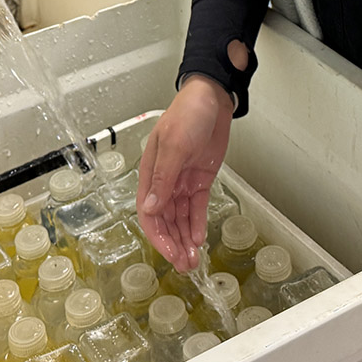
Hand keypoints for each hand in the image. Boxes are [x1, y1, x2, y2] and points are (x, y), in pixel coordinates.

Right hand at [137, 75, 232, 271]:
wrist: (213, 97)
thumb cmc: (188, 112)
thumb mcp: (174, 144)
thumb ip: (164, 177)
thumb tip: (151, 208)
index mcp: (151, 171)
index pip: (149, 212)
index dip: (158, 235)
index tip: (169, 252)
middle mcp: (165, 179)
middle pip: (165, 220)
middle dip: (173, 243)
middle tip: (185, 264)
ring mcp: (182, 180)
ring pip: (181, 218)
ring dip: (185, 238)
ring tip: (193, 260)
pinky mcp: (200, 179)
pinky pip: (196, 207)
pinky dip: (197, 223)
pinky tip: (199, 238)